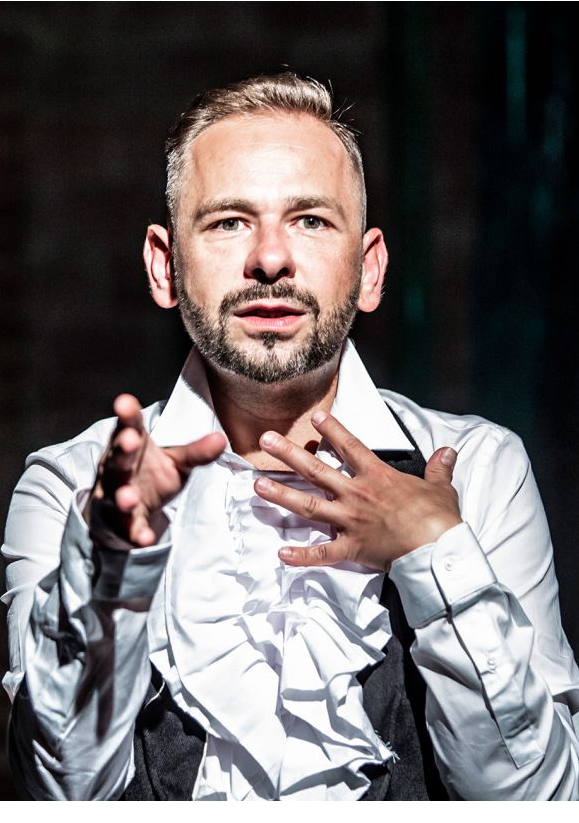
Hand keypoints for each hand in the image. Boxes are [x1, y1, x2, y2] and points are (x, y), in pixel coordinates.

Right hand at [84, 393, 225, 547]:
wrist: (123, 510)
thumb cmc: (148, 475)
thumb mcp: (175, 461)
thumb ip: (195, 452)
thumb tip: (221, 439)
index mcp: (131, 446)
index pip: (128, 427)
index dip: (127, 415)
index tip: (125, 401)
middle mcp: (117, 469)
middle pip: (117, 459)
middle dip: (123, 450)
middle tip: (130, 440)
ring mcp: (115, 496)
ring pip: (115, 495)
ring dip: (122, 496)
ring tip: (129, 497)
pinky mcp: (120, 524)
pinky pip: (127, 529)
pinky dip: (135, 533)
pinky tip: (144, 538)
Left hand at [253, 410, 461, 571]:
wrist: (438, 549)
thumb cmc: (440, 518)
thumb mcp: (441, 487)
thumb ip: (439, 468)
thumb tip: (449, 451)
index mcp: (377, 477)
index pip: (350, 446)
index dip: (332, 429)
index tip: (315, 417)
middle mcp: (357, 494)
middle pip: (316, 470)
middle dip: (288, 454)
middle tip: (265, 441)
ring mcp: (350, 521)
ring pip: (309, 505)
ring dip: (282, 495)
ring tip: (258, 486)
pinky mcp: (352, 548)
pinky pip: (322, 553)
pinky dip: (302, 556)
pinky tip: (281, 554)